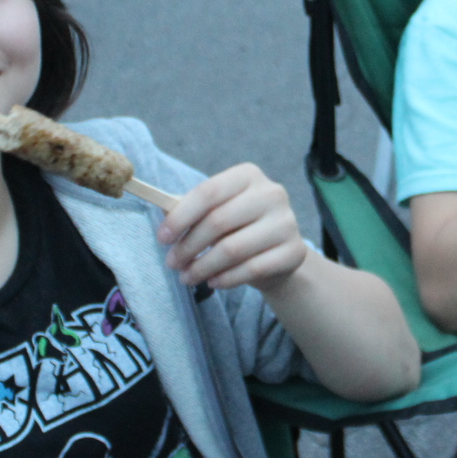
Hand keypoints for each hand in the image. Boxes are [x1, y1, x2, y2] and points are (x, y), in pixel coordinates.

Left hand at [157, 164, 306, 291]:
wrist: (278, 253)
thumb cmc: (238, 227)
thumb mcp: (216, 212)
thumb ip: (190, 209)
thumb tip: (163, 213)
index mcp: (248, 175)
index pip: (208, 192)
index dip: (181, 216)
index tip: (162, 238)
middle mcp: (272, 194)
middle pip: (218, 221)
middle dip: (188, 246)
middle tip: (172, 264)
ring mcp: (287, 222)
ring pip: (233, 249)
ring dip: (203, 267)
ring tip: (187, 277)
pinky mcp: (295, 251)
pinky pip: (252, 269)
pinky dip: (227, 279)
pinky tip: (213, 282)